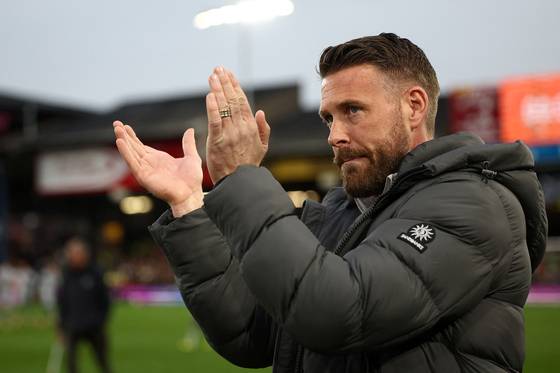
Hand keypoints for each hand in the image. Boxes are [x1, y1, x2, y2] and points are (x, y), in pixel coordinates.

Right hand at [113, 121, 203, 216]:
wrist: (191, 194)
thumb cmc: (192, 180)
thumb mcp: (191, 157)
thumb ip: (188, 144)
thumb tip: (190, 130)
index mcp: (159, 159)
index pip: (141, 146)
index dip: (133, 137)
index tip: (125, 126)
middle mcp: (150, 164)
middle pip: (133, 148)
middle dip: (124, 136)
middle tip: (116, 123)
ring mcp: (145, 170)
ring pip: (131, 153)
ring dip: (123, 141)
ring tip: (117, 129)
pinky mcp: (143, 176)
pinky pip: (132, 163)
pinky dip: (125, 153)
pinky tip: (120, 142)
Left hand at [206, 67, 269, 182]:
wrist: (239, 182)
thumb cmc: (248, 165)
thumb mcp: (262, 148)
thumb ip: (264, 129)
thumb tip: (261, 112)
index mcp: (251, 127)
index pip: (242, 101)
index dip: (235, 86)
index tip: (228, 74)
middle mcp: (242, 127)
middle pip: (232, 99)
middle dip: (225, 82)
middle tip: (218, 69)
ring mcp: (230, 133)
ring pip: (224, 107)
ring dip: (217, 89)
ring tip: (212, 76)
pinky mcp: (218, 141)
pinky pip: (215, 120)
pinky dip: (212, 108)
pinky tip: (210, 95)